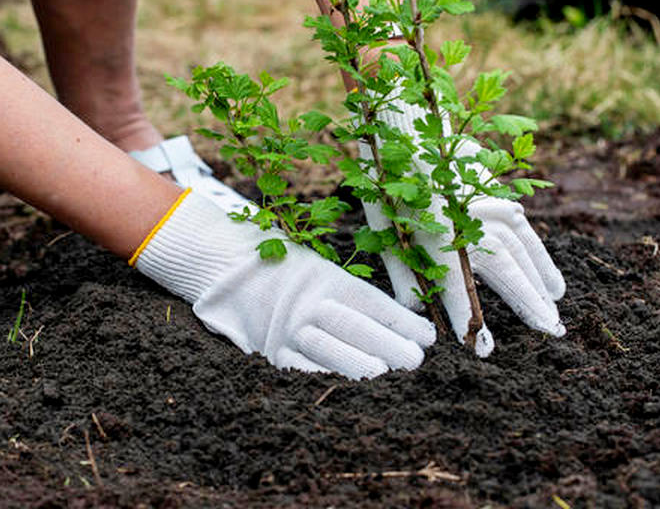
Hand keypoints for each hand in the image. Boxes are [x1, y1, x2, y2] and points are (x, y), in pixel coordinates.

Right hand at [133, 191, 435, 378]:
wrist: (231, 271)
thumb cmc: (292, 276)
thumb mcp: (327, 275)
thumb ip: (362, 301)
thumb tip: (413, 329)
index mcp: (327, 280)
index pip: (371, 302)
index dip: (400, 321)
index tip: (428, 338)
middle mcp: (308, 303)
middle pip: (351, 325)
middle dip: (385, 343)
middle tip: (414, 361)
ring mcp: (287, 327)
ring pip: (325, 349)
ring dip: (355, 364)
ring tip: (382, 376)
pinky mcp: (270, 350)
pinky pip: (297, 368)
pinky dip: (321, 379)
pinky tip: (344, 389)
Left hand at [359, 102, 565, 356]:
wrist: (398, 122)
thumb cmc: (383, 182)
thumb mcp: (382, 230)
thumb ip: (401, 272)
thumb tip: (414, 309)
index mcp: (431, 233)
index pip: (456, 287)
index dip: (469, 321)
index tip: (483, 350)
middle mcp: (463, 219)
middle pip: (504, 267)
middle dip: (528, 303)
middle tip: (552, 332)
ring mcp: (480, 203)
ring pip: (519, 246)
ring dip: (539, 279)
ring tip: (556, 309)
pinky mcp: (488, 190)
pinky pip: (520, 223)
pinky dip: (537, 250)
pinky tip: (548, 274)